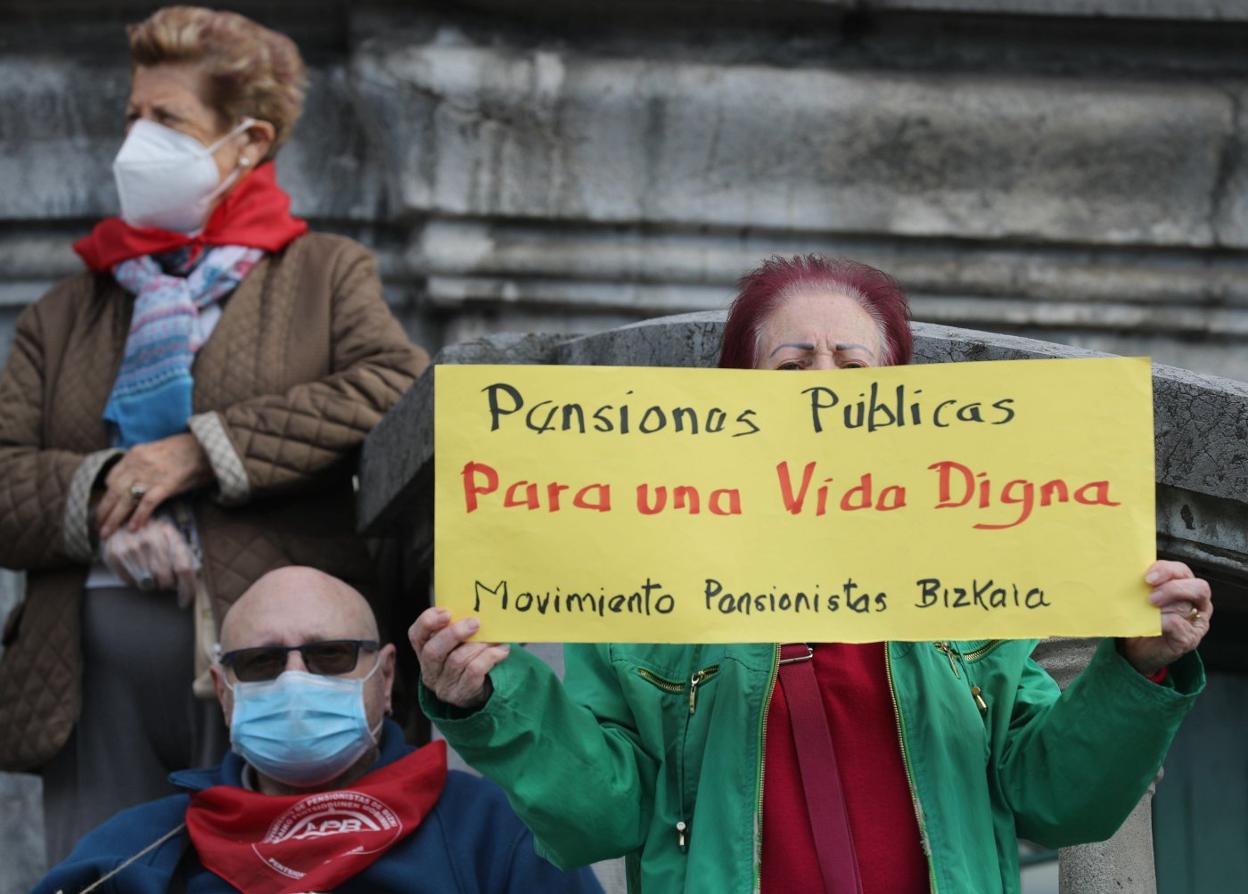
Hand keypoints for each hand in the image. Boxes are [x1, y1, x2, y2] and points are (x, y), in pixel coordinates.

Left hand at [97, 434, 214, 538]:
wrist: (206, 446)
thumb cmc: (186, 449)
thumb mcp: (157, 450)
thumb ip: (142, 463)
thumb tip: (134, 482)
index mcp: (134, 454)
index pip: (112, 477)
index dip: (107, 494)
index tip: (106, 506)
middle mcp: (138, 464)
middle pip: (113, 491)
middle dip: (103, 510)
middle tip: (98, 526)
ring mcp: (151, 475)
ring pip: (125, 499)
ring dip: (114, 518)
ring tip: (107, 533)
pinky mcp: (166, 485)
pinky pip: (147, 503)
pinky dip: (138, 517)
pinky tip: (133, 529)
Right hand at [100, 518, 198, 604]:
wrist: (121, 518)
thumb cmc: (152, 532)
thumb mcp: (171, 535)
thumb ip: (183, 554)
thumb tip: (193, 579)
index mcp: (170, 534)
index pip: (184, 568)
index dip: (187, 589)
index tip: (185, 602)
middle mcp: (150, 540)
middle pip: (166, 579)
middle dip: (167, 585)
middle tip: (164, 580)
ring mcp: (131, 547)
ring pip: (147, 584)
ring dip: (151, 583)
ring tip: (148, 571)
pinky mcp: (113, 554)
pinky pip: (129, 582)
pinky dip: (134, 582)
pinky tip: (135, 569)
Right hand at [409, 607, 509, 708]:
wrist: (479, 689)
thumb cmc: (466, 656)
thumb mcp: (456, 643)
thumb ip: (457, 627)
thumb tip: (474, 610)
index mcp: (423, 651)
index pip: (415, 635)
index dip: (428, 622)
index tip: (447, 612)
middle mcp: (429, 670)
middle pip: (433, 651)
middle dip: (454, 633)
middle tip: (475, 622)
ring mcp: (444, 685)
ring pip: (457, 660)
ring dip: (479, 645)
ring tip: (495, 637)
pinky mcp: (461, 694)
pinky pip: (475, 671)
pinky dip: (490, 657)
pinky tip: (501, 650)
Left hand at [1118, 560, 1211, 675]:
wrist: (1134, 650)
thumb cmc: (1139, 618)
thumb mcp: (1140, 597)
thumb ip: (1142, 584)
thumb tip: (1126, 572)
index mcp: (1184, 586)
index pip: (1182, 571)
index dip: (1166, 570)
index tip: (1147, 577)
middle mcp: (1197, 603)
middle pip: (1198, 587)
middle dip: (1173, 587)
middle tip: (1150, 596)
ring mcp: (1196, 623)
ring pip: (1191, 605)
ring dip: (1167, 604)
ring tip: (1149, 607)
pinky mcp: (1189, 639)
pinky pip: (1179, 625)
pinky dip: (1162, 621)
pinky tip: (1149, 623)